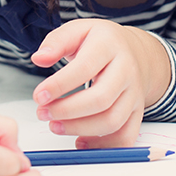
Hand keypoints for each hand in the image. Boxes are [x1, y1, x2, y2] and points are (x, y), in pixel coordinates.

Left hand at [30, 19, 170, 148]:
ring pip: (112, 121)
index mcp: (109, 45)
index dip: (59, 85)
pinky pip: (125, 136)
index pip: (84, 68)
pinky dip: (103, 146)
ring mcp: (134, 93)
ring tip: (55, 126)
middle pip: (100, 99)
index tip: (38, 96)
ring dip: (79, 129)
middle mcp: (127, 70)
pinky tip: (80, 141)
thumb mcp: (78, 30)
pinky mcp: (137, 112)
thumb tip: (39, 58)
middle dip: (67, 111)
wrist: (136, 52)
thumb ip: (57, 42)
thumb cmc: (100, 42)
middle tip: (43, 113)